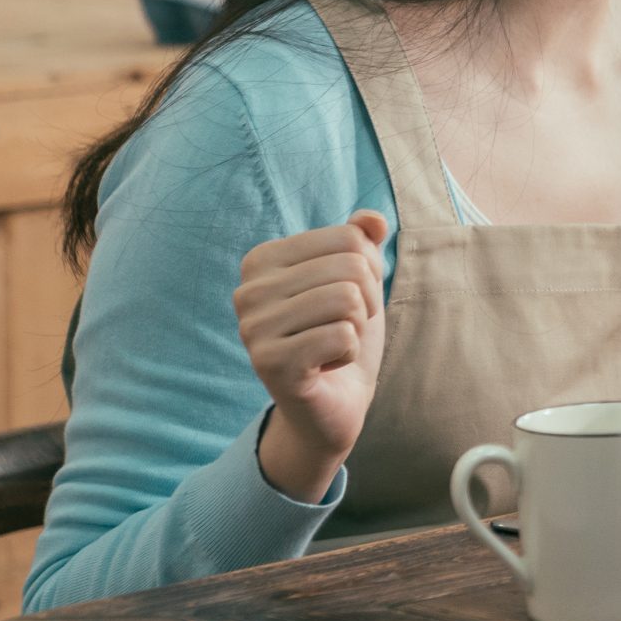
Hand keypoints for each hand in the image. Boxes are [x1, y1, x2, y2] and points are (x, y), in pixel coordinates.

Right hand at [234, 212, 387, 501]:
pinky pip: (343, 335)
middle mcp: (247, 291)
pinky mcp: (269, 363)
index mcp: (261, 260)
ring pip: (347, 299)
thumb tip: (374, 219)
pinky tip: (325, 366)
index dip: (367, 271)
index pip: (349, 238)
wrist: (334, 402)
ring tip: (332, 344)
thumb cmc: (342, 333)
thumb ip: (363, 242)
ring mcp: (252, 328)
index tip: (344, 300)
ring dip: (356, 327)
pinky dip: (348, 353)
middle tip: (342, 327)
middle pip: (351, 266)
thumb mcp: (358, 281)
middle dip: (365, 301)